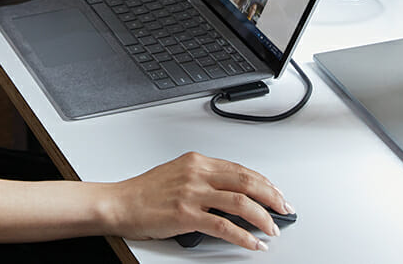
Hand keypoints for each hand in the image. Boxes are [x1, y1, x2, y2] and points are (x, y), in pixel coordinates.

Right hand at [103, 152, 290, 250]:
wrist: (119, 203)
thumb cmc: (144, 192)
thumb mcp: (176, 174)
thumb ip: (203, 179)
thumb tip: (230, 192)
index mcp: (196, 161)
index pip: (240, 169)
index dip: (263, 182)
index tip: (275, 193)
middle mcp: (197, 173)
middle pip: (246, 181)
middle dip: (271, 197)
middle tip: (283, 209)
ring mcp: (192, 193)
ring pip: (241, 202)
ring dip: (262, 217)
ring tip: (272, 228)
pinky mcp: (186, 215)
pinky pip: (224, 226)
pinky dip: (244, 236)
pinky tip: (253, 242)